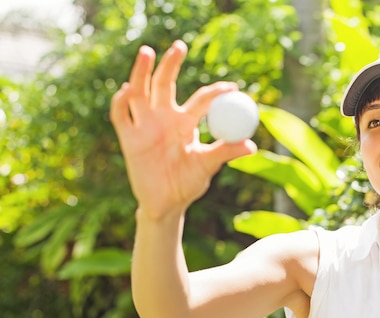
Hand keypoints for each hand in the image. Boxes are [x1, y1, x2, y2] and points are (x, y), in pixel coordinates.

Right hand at [110, 40, 256, 218]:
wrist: (166, 204)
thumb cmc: (188, 183)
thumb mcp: (208, 166)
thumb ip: (225, 153)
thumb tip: (251, 146)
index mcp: (186, 123)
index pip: (201, 100)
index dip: (215, 93)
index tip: (232, 88)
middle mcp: (164, 119)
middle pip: (165, 84)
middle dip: (171, 64)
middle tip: (180, 46)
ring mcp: (145, 126)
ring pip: (140, 92)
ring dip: (142, 72)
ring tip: (149, 52)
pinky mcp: (129, 138)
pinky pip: (121, 116)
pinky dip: (121, 102)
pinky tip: (127, 91)